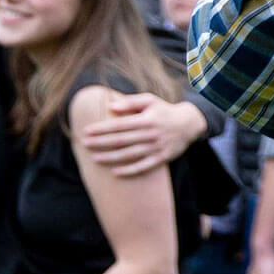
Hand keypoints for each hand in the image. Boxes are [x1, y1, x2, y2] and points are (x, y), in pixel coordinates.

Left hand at [80, 94, 207, 176]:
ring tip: (94, 158)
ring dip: (111, 157)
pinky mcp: (162, 158)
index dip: (102, 129)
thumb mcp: (150, 100)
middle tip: (84, 145)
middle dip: (101, 143)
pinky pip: (143, 166)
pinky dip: (129, 170)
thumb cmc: (164, 110)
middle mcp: (151, 134)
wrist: (189, 124)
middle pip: (121, 140)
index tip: (87, 131)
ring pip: (130, 155)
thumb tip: (111, 106)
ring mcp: (156, 148)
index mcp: (146, 119)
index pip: (119, 125)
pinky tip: (115, 172)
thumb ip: (130, 103)